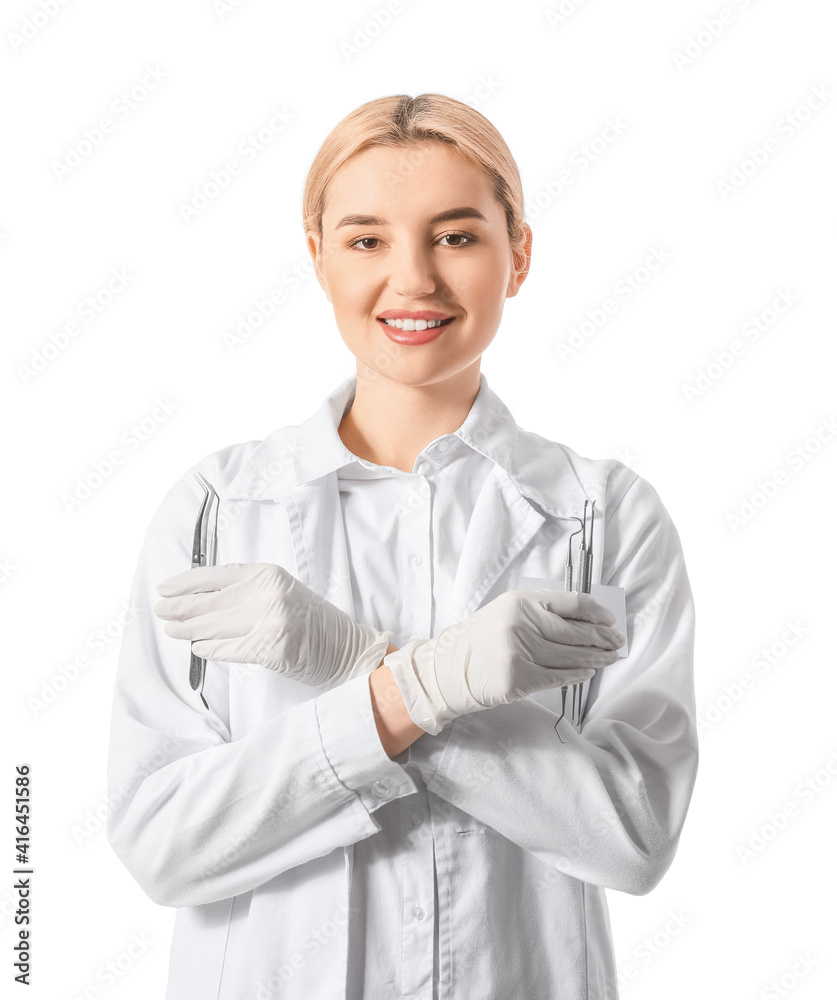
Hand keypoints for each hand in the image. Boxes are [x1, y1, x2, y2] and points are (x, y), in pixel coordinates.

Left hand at [154, 562, 391, 686]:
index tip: (165, 587)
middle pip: (211, 602)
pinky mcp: (271, 648)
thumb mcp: (282, 593)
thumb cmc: (314, 622)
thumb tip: (201, 600)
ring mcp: (270, 620)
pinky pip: (229, 649)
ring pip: (214, 627)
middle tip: (159, 611)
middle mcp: (268, 594)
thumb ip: (248, 592)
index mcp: (269, 575)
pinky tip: (198, 649)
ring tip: (170, 630)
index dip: (186, 582)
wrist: (346, 648)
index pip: (217, 575)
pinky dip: (210, 650)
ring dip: (188, 630)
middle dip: (180, 608)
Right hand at [383, 589, 624, 734]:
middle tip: (618, 643)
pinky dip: (577, 675)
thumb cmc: (482, 639)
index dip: (596, 612)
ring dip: (595, 658)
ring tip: (610, 658)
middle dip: (602, 638)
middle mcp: (522, 622)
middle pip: (576, 631)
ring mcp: (520, 651)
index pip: (572, 601)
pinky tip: (588, 672)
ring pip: (571, 656)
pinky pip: (557, 677)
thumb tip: (585, 620)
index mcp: (522, 601)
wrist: (450, 668)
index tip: (610, 620)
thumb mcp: (508, 612)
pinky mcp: (519, 678)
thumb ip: (540, 611)